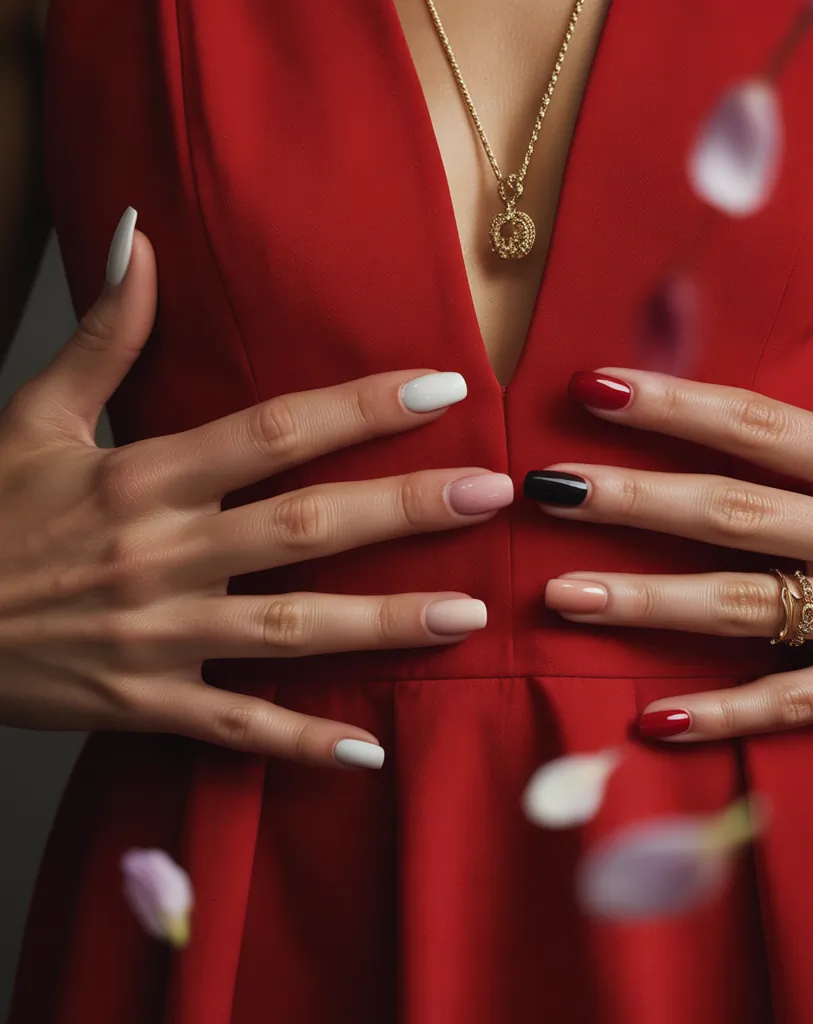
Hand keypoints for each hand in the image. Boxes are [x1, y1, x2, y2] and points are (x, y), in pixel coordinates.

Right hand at [0, 209, 511, 768]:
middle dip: (405, 509)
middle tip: (491, 497)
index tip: (441, 388)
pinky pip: (235, 727)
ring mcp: (157, 637)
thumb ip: (102, 333)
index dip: (361, 407)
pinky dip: (299, 743)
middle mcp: (162, 553)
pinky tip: (366, 751)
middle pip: (307, 526)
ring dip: (384, 624)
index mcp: (142, 476)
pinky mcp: (144, 703)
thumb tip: (137, 237)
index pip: (274, 431)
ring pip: (292, 629)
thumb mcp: (32, 414)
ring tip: (469, 613)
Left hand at [529, 218, 812, 741]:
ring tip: (563, 597)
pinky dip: (727, 714)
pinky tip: (652, 719)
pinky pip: (794, 704)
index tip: (594, 387)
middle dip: (634, 500)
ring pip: (747, 610)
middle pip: (733, 513)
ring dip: (651, 605)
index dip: (675, 405)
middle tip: (545, 491)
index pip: (761, 426)